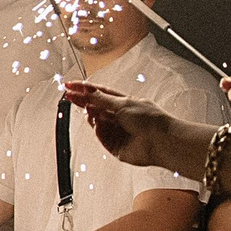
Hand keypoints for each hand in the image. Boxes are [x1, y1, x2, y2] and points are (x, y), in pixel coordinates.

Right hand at [61, 81, 201, 171]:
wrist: (161, 142)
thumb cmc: (149, 119)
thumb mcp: (122, 103)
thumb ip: (101, 99)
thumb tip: (86, 91)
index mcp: (124, 103)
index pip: (101, 93)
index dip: (85, 89)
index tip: (70, 85)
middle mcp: (120, 116)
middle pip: (96, 107)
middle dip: (83, 101)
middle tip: (69, 96)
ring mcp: (117, 130)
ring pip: (96, 122)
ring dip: (92, 116)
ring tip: (90, 111)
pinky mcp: (114, 145)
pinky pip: (100, 136)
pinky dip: (98, 130)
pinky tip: (98, 125)